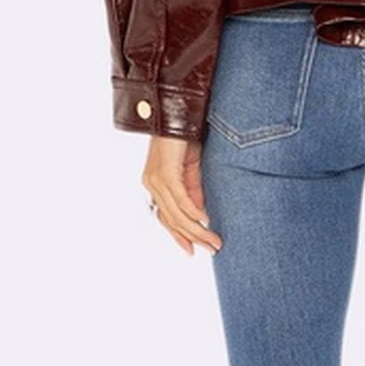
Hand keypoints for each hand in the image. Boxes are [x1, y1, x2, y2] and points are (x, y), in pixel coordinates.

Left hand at [142, 134, 222, 255]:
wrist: (179, 113)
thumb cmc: (186, 138)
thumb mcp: (192, 170)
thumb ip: (194, 192)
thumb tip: (200, 216)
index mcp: (155, 185)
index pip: (166, 218)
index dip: (179, 236)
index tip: (192, 252)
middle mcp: (152, 184)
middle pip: (172, 220)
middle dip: (193, 237)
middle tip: (212, 249)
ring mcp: (156, 179)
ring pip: (176, 214)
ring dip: (197, 230)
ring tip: (213, 240)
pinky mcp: (165, 172)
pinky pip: (180, 198)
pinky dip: (192, 211)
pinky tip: (204, 220)